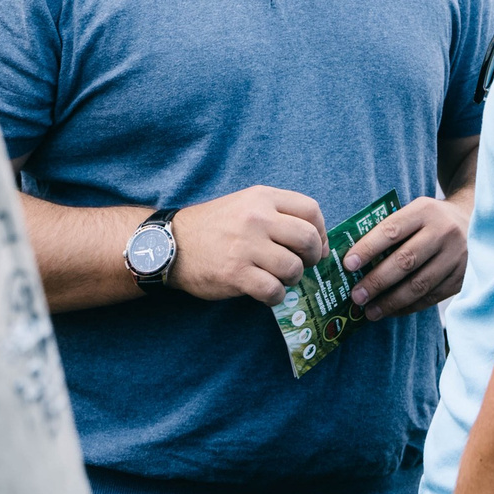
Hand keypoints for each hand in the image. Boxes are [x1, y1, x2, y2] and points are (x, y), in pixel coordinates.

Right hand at [170, 187, 326, 304]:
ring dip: (292, 279)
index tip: (316, 246)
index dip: (321, 232)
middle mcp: (257, 218)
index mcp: (262, 197)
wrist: (171, 245)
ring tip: (278, 278)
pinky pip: (274, 290)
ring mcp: (247, 246)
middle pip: (308, 239)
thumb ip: (279, 215)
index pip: (311, 209)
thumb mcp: (246, 204)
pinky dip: (276, 296)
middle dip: (312, 257)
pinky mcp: (236, 273)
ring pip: (294, 268)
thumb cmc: (215, 227)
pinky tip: (266, 292)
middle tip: (302, 265)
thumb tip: (317, 241)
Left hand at [341, 195, 469, 320]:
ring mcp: (456, 256)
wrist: (474, 223)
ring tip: (369, 311)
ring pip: (419, 284)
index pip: (392, 230)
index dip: (368, 248)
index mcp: (425, 210)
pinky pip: (431, 297)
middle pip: (405, 260)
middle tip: (356, 296)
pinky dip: (408, 307)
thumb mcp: (415, 212)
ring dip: (391, 301)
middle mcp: (444, 232)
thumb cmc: (431, 220)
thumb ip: (390, 231)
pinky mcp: (462, 277)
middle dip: (377, 281)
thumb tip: (355, 262)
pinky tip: (391, 311)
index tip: (348, 264)